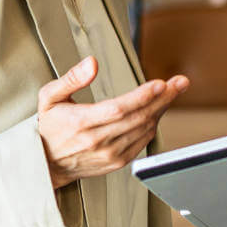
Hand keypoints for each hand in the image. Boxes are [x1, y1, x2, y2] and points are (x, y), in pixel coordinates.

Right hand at [36, 57, 187, 189]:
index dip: (143, 96)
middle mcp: (98, 142)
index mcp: (81, 123)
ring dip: (161, 110)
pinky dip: (152, 125)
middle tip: (180, 82)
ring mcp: (109, 155)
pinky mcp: (117, 163)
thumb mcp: (49, 97)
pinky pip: (142, 142)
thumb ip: (71, 78)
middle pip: (138, 118)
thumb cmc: (49, 126)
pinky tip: (157, 110)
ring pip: (144, 130)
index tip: (161, 84)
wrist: (46, 164)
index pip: (119, 109)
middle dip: (163, 98)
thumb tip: (91, 63)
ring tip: (172, 91)